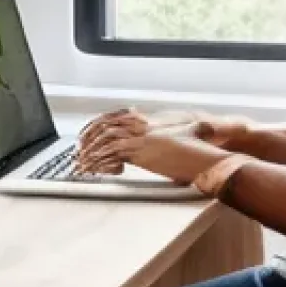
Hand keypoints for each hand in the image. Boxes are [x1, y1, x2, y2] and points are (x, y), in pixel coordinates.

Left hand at [77, 109, 252, 178]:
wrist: (207, 154)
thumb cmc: (197, 147)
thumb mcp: (180, 135)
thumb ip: (164, 136)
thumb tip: (150, 142)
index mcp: (147, 122)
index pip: (115, 117)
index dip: (99, 125)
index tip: (87, 134)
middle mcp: (141, 128)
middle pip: (106, 126)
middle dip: (89, 138)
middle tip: (78, 150)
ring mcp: (141, 140)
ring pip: (106, 139)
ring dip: (91, 151)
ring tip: (80, 163)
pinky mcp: (142, 155)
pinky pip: (114, 155)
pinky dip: (100, 162)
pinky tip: (92, 169)